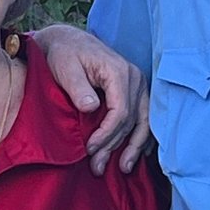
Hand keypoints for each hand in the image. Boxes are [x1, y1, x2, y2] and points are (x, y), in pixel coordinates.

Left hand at [31, 25, 150, 175]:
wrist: (69, 40)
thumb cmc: (64, 53)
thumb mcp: (65, 67)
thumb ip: (78, 87)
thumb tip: (90, 108)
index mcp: (119, 72)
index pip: (121, 112)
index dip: (107, 134)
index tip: (90, 149)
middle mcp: (135, 78)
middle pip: (132, 120)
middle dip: (116, 146)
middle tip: (98, 167)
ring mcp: (139, 84)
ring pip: (144, 121)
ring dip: (134, 147)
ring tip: (123, 168)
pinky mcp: (136, 90)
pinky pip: (145, 117)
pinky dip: (142, 136)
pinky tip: (137, 154)